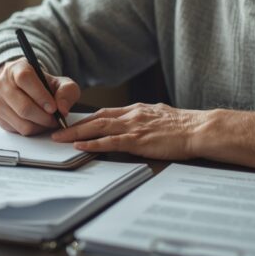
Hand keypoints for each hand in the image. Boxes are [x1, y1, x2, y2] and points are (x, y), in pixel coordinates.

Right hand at [0, 58, 79, 135]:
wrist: (25, 88)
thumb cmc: (43, 84)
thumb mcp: (59, 82)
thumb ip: (67, 91)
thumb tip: (62, 109)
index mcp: (16, 68)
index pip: (24, 79)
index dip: (41, 95)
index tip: (53, 107)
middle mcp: (2, 84)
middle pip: (23, 107)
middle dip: (44, 117)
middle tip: (56, 119)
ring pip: (22, 122)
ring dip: (40, 126)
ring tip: (49, 121)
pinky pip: (19, 131)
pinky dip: (33, 130)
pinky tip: (39, 123)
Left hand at [50, 103, 204, 159]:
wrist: (198, 129)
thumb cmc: (184, 126)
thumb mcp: (161, 116)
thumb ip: (146, 119)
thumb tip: (140, 123)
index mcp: (136, 110)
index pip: (105, 112)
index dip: (86, 118)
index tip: (72, 123)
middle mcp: (131, 115)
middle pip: (96, 118)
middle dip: (74, 125)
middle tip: (56, 130)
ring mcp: (133, 127)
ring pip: (98, 127)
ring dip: (76, 133)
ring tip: (59, 138)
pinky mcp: (137, 140)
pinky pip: (109, 141)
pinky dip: (92, 143)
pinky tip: (80, 146)